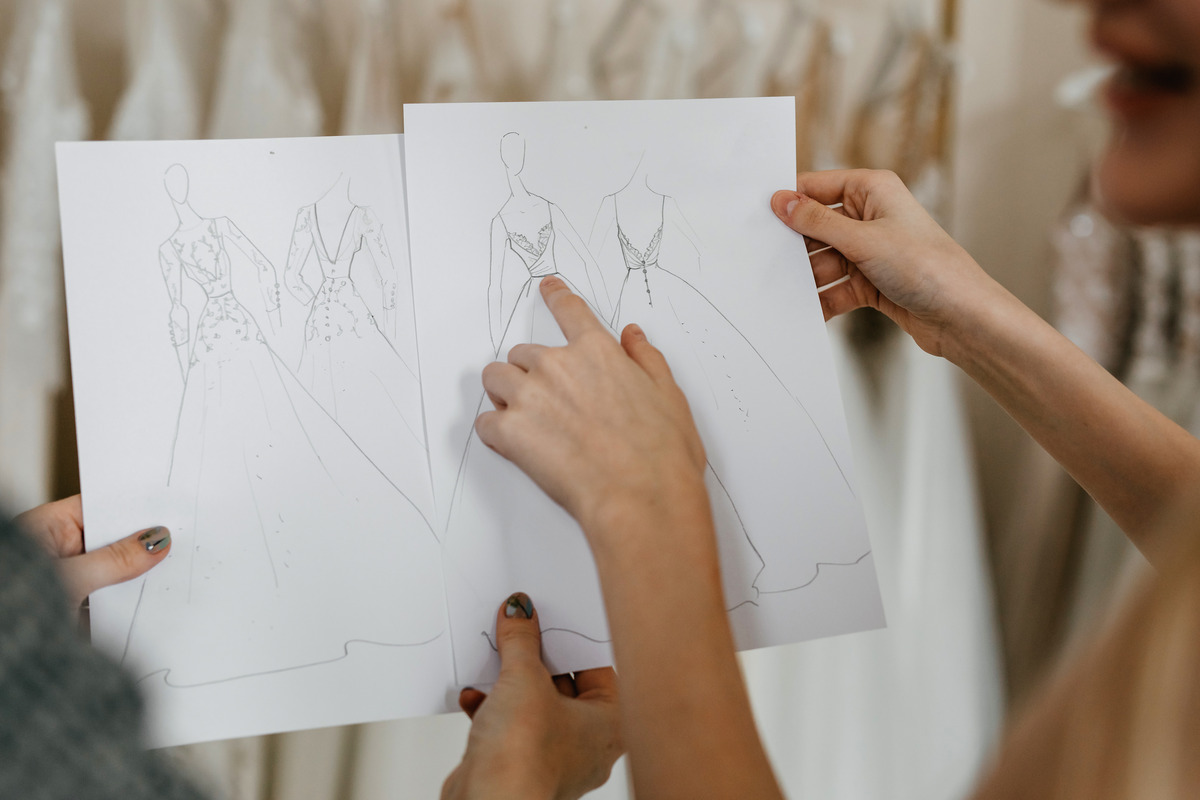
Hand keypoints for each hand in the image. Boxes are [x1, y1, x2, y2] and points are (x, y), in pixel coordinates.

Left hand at [13, 495, 170, 608]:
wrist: (3, 661)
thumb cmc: (12, 607)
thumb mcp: (71, 578)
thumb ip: (115, 560)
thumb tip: (152, 543)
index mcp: (43, 529)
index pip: (96, 508)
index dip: (130, 508)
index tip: (163, 510)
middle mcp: (52, 552)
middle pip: (106, 540)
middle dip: (136, 544)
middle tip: (172, 540)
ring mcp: (62, 581)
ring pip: (108, 570)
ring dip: (132, 574)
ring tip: (165, 570)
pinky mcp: (69, 610)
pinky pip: (104, 598)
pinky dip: (124, 599)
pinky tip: (147, 599)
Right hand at [442, 593, 621, 799]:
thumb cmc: (524, 757)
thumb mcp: (524, 678)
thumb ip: (522, 640)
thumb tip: (521, 613)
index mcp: (611, 724)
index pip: (598, 668)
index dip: (571, 641)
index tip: (551, 620)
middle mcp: (589, 746)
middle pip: (565, 686)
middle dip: (537, 660)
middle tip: (520, 633)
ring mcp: (554, 759)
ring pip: (536, 707)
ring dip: (512, 685)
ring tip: (496, 660)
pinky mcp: (520, 767)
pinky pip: (512, 729)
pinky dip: (494, 710)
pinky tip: (475, 696)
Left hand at [474, 276, 708, 541]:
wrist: (641, 496)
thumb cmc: (661, 453)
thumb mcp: (668, 395)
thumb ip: (646, 358)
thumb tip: (633, 335)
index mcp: (597, 352)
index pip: (570, 312)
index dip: (556, 297)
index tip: (547, 287)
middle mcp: (558, 366)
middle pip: (522, 353)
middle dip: (531, 373)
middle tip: (550, 403)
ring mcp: (530, 397)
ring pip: (495, 379)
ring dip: (505, 395)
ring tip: (528, 422)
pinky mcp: (510, 432)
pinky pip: (485, 422)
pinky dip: (496, 432)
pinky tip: (517, 448)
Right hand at [771, 169, 999, 358]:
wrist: (962, 315)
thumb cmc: (926, 266)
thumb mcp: (863, 240)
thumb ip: (817, 221)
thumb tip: (781, 201)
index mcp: (873, 190)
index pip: (817, 187)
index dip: (789, 201)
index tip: (759, 217)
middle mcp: (871, 217)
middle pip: (816, 227)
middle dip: (795, 247)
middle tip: (767, 262)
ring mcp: (871, 252)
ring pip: (823, 261)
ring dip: (808, 279)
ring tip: (785, 293)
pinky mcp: (872, 282)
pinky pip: (836, 288)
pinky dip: (823, 300)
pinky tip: (807, 312)